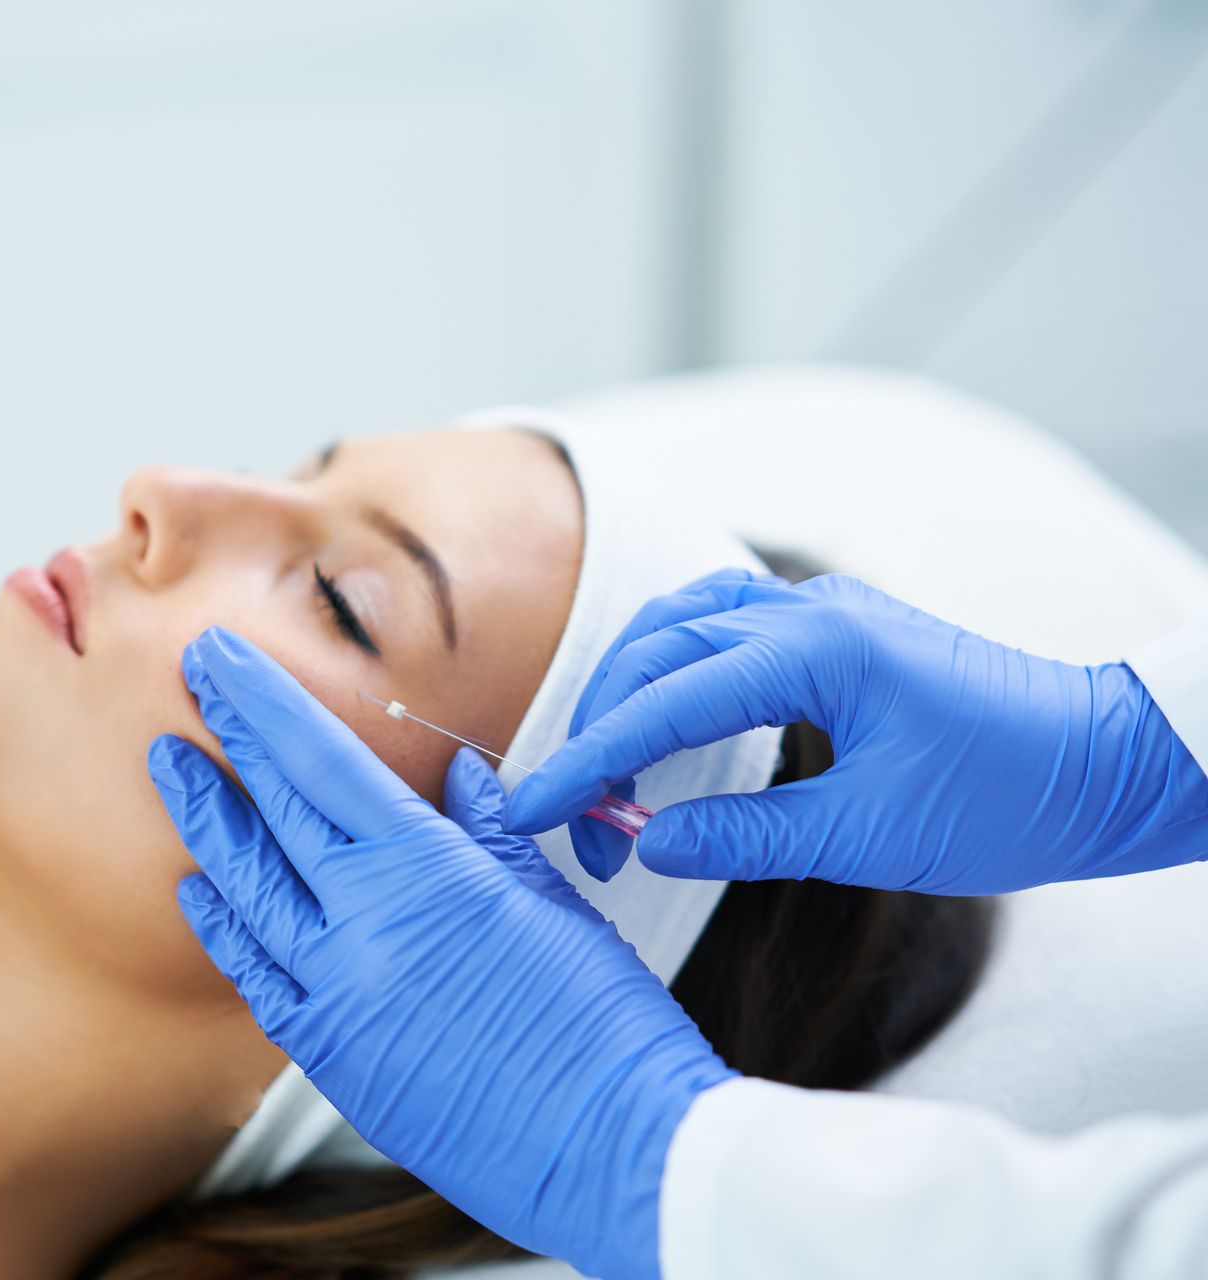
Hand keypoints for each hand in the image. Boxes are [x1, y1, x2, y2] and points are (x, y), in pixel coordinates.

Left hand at [147, 626, 732, 1279]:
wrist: (616, 1155)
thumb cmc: (605, 1024)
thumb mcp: (553, 904)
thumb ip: (490, 835)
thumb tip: (458, 776)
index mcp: (425, 872)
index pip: (320, 762)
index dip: (261, 703)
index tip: (218, 656)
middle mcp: (362, 926)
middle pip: (274, 812)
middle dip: (223, 738)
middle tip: (188, 680)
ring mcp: (336, 996)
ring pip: (245, 890)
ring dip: (206, 824)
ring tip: (169, 767)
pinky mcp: (332, 1058)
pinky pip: (255, 978)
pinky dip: (224, 927)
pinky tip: (201, 891)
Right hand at [505, 570, 1207, 893]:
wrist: (1111, 761)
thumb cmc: (1010, 799)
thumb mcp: (871, 837)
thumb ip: (746, 836)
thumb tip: (648, 840)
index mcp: (815, 650)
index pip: (663, 701)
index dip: (586, 759)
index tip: (530, 808)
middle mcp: (809, 612)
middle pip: (655, 650)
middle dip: (601, 731)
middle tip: (582, 821)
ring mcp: (822, 611)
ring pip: (681, 624)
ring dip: (631, 690)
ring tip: (612, 772)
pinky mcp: (835, 629)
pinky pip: (722, 626)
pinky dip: (674, 669)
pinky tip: (667, 718)